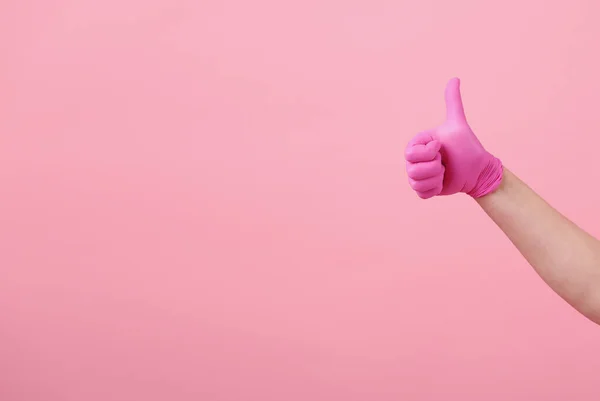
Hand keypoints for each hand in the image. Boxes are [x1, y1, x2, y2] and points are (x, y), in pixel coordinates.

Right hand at [404, 78, 502, 198]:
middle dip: (433, 167)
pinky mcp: (423, 189)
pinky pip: (421, 193)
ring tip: (445, 172)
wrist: (477, 171)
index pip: (410, 153)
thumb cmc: (467, 147)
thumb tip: (454, 78)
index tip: (441, 147)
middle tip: (444, 161)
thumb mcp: (457, 123)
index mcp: (418, 144)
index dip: (428, 153)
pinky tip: (443, 182)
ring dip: (435, 178)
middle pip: (411, 169)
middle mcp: (414, 160)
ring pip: (416, 182)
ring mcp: (418, 175)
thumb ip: (452, 102)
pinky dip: (434, 189)